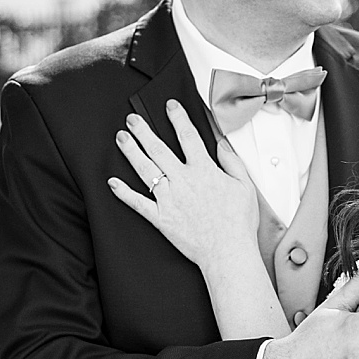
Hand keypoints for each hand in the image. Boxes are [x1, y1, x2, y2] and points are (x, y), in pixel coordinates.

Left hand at [108, 101, 258, 266]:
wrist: (227, 252)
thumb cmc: (238, 223)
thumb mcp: (245, 187)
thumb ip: (232, 163)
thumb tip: (221, 145)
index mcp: (204, 171)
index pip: (188, 136)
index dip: (178, 118)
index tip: (170, 106)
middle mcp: (182, 180)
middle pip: (158, 148)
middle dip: (143, 130)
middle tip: (132, 119)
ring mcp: (168, 198)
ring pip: (144, 169)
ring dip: (131, 151)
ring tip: (121, 139)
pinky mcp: (160, 217)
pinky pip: (137, 202)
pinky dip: (123, 192)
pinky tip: (113, 183)